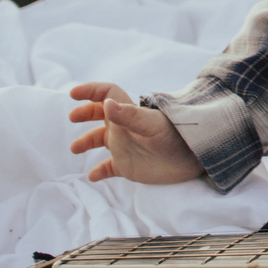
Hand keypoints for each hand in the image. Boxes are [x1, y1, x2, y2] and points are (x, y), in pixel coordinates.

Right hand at [68, 81, 205, 184]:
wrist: (195, 158)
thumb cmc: (177, 137)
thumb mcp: (153, 125)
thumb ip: (130, 116)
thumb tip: (106, 103)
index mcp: (129, 114)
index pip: (108, 94)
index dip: (91, 91)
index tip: (73, 94)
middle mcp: (125, 128)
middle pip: (101, 114)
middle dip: (86, 113)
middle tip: (72, 118)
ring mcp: (127, 147)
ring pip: (101, 140)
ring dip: (87, 142)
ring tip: (75, 148)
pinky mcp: (129, 166)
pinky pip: (109, 168)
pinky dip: (99, 171)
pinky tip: (92, 176)